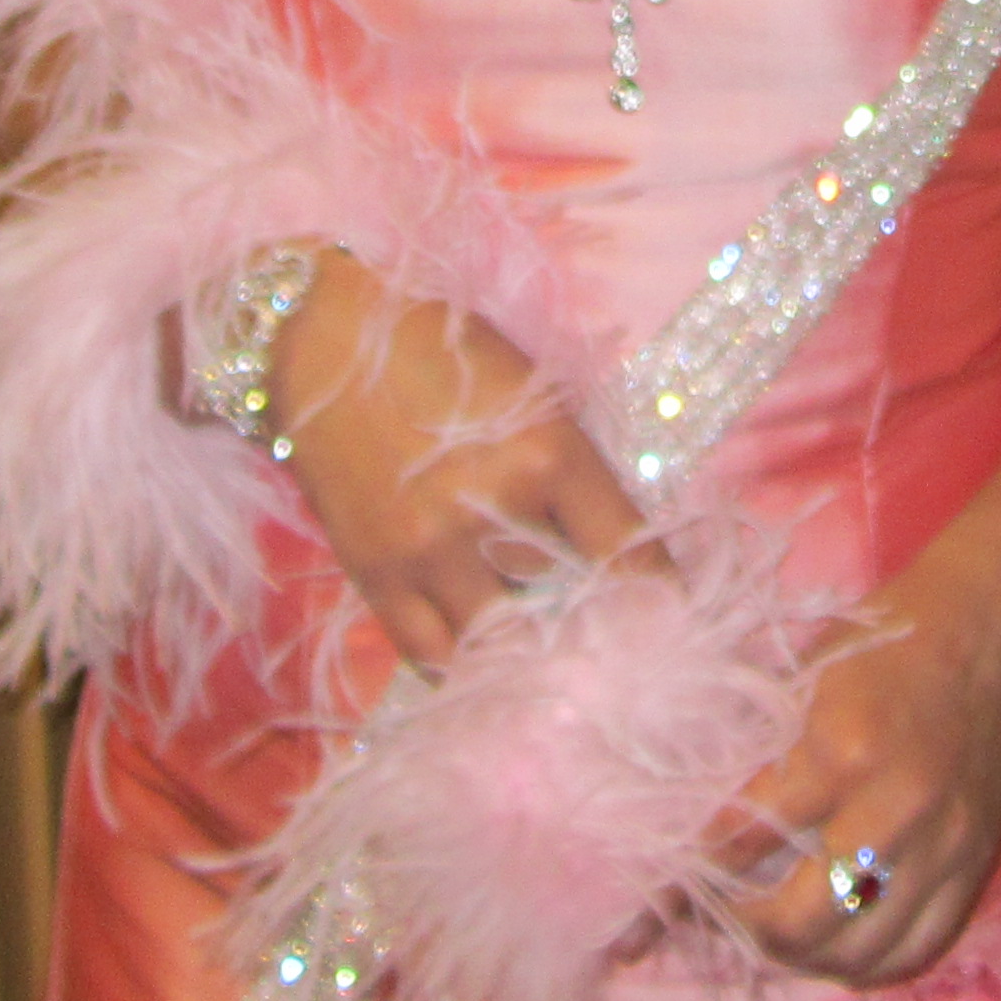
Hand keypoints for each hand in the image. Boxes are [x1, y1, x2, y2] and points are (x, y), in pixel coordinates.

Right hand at [263, 249, 651, 674]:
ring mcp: (427, 551)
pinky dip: (463, 665)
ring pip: (501, 642)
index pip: (630, 558)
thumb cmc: (448, 351)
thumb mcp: (538, 396)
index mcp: (549, 454)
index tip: (672, 623)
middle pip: (569, 607)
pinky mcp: (374, 574)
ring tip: (544, 652)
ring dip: (526, 647)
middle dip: (592, 626)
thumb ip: (577, 478)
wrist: (328, 336)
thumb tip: (619, 562)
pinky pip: (429, 655)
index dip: (660, 602)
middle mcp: (492, 510)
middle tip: (609, 644)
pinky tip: (483, 658)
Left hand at [710, 559, 1000, 987]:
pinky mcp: (975, 864)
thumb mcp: (800, 686)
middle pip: (804, 920)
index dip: (699, 866)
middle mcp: (896, 810)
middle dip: (750, 929)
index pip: (748, 839)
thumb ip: (757, 762)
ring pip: (860, 951)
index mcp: (843, 753)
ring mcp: (943, 845)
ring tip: (776, 936)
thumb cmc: (879, 646)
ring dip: (806, 957)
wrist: (981, 627)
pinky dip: (869, 963)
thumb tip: (690, 828)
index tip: (666, 880)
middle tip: (725, 914)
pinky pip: (918, 948)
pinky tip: (837, 946)